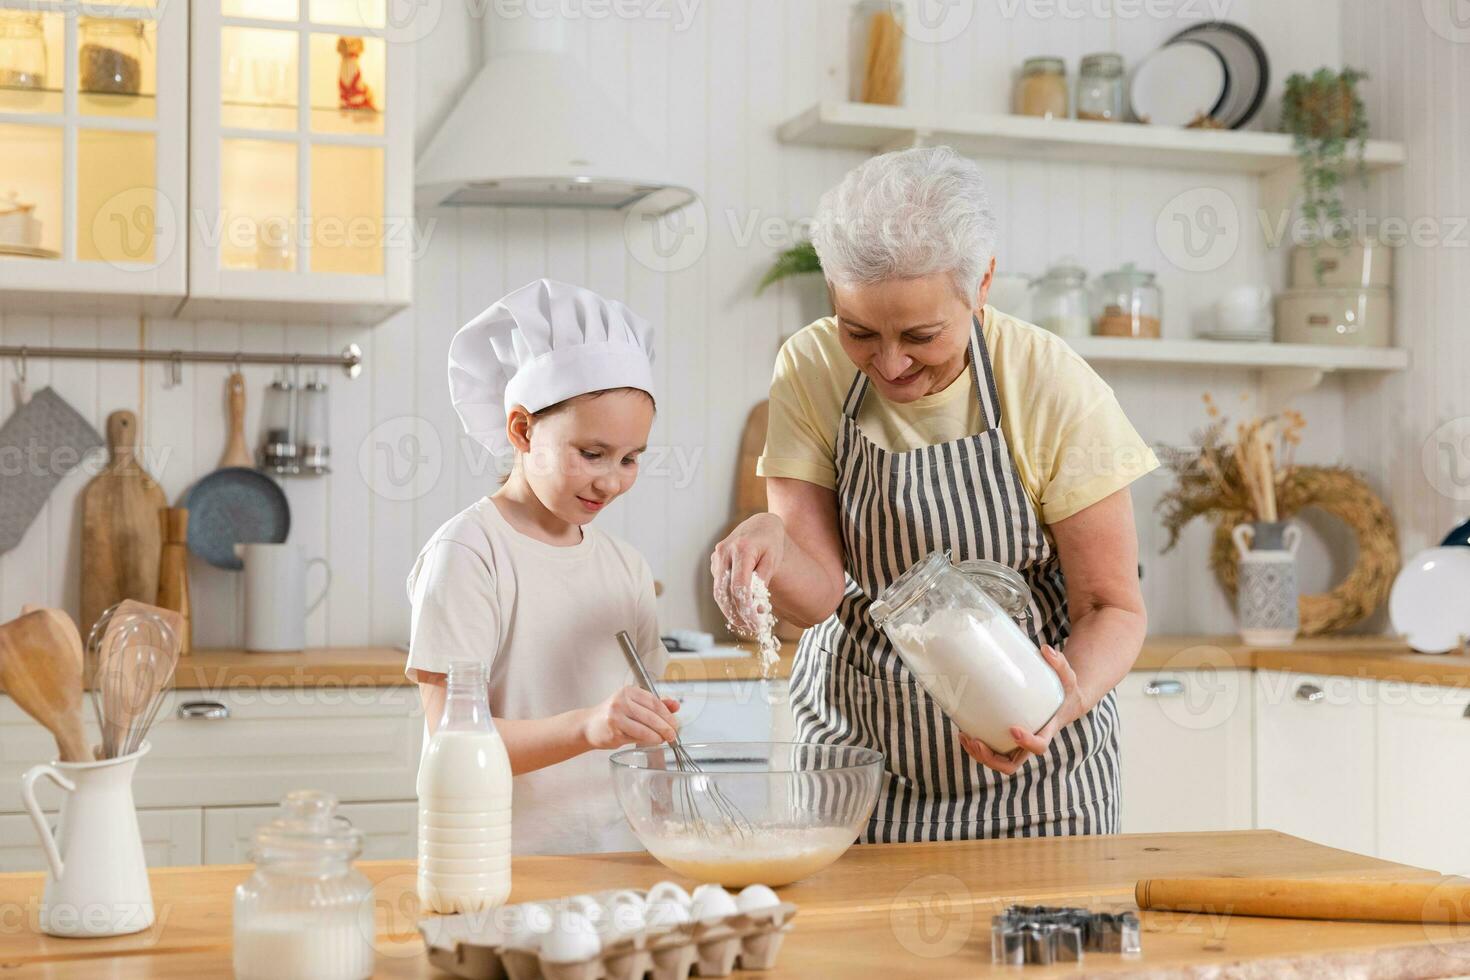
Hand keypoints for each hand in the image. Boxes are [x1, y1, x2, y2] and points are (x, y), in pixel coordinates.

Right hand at [582, 686, 680, 749]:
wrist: (588, 725)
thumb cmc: (613, 715)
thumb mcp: (633, 704)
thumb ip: (655, 704)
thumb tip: (676, 705)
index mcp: (628, 691)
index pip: (654, 701)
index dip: (667, 714)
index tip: (674, 723)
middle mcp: (621, 701)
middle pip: (651, 715)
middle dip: (666, 727)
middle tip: (673, 734)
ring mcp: (616, 716)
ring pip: (645, 728)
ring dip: (658, 736)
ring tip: (664, 739)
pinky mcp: (613, 731)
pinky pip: (636, 737)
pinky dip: (647, 740)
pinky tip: (652, 741)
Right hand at [710, 513, 785, 631]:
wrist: (760, 525)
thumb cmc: (770, 543)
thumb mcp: (773, 559)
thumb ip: (762, 580)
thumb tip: (754, 605)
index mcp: (741, 549)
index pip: (739, 585)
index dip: (745, 608)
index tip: (755, 623)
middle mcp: (724, 552)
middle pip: (724, 591)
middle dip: (736, 614)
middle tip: (750, 628)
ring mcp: (717, 557)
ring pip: (718, 591)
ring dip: (730, 611)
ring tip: (746, 623)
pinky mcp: (715, 562)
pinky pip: (719, 586)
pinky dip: (727, 600)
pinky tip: (740, 610)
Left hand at [958, 644, 1085, 774]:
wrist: (1065, 703)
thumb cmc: (1066, 690)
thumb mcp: (1068, 676)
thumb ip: (1060, 663)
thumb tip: (1044, 649)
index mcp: (1048, 731)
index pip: (1039, 746)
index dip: (1027, 743)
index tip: (1013, 729)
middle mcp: (1031, 743)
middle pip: (1011, 765)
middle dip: (992, 758)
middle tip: (976, 741)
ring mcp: (1019, 745)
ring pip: (998, 762)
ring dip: (980, 755)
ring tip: (964, 737)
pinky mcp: (1009, 740)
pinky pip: (993, 751)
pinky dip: (977, 747)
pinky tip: (964, 732)